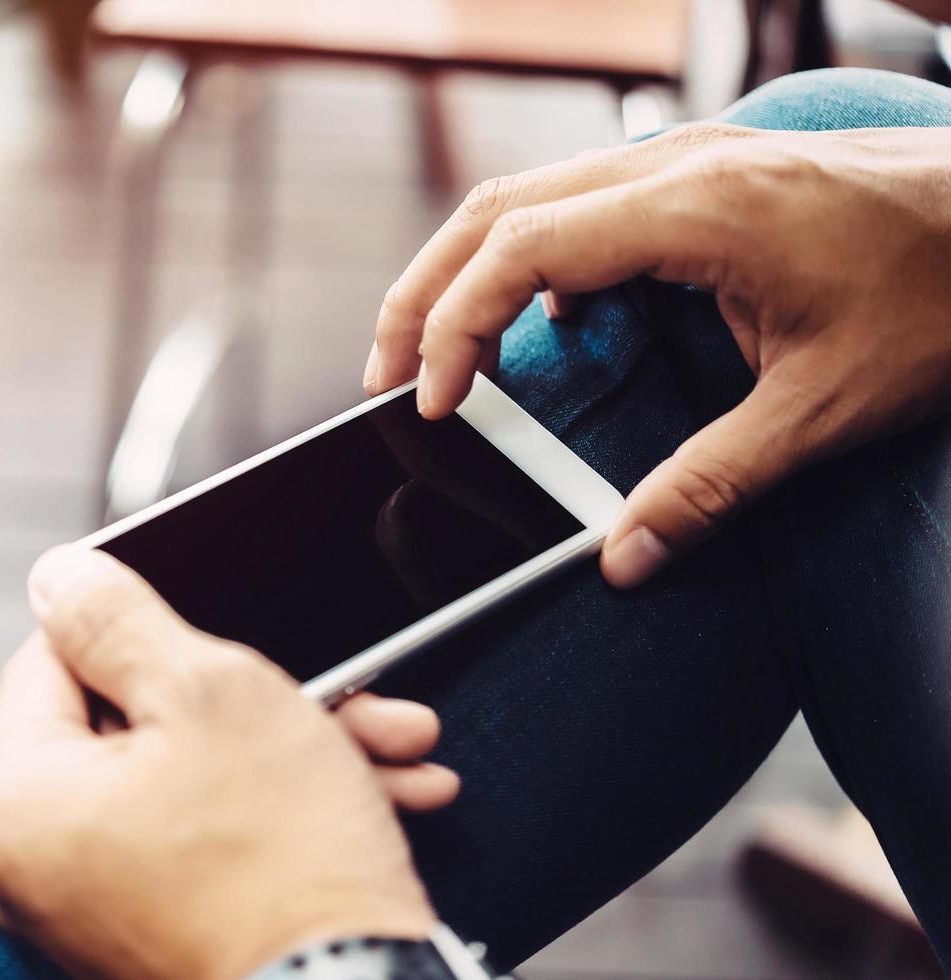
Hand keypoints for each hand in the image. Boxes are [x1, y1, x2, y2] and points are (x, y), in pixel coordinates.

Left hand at [0, 547, 456, 979]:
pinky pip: (207, 838)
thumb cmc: (279, 863)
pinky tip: (377, 790)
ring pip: (191, 777)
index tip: (215, 640)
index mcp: (13, 797)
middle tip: (335, 690)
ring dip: (290, 748)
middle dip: (253, 698)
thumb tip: (56, 577)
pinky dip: (280, 810)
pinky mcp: (152, 932)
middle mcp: (32, 863)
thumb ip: (114, 618)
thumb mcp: (204, 690)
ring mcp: (92, 906)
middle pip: (136, 722)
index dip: (145, 633)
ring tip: (386, 743)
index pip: (54, 658)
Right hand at [364, 123, 950, 586]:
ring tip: (428, 349)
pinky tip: (535, 322)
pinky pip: (575, 203)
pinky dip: (524, 260)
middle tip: (384, 376)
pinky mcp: (700, 177)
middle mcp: (676, 166)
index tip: (429, 403)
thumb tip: (623, 559)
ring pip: (526, 195)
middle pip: (496, 208)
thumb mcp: (829, 408)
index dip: (454, 325)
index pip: (521, 247)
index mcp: (696, 207)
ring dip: (463, 269)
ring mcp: (686, 161)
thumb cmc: (946, 294)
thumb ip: (713, 486)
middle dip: (423, 291)